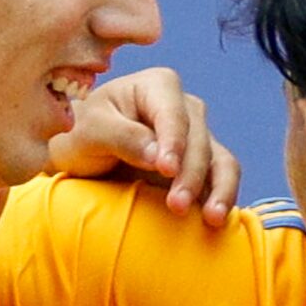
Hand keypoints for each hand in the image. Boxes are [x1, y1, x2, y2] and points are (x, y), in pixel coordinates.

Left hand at [47, 66, 239, 222]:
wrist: (83, 156)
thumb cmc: (81, 135)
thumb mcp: (89, 132)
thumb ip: (122, 137)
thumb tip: (158, 156)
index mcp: (156, 86)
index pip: (173, 114)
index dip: (174, 142)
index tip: (166, 170)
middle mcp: (184, 106)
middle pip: (199, 140)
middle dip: (191, 174)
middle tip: (178, 206)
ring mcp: (197, 136)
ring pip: (220, 160)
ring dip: (219, 189)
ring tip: (213, 219)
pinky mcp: (202, 164)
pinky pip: (222, 179)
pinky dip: (223, 198)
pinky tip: (217, 219)